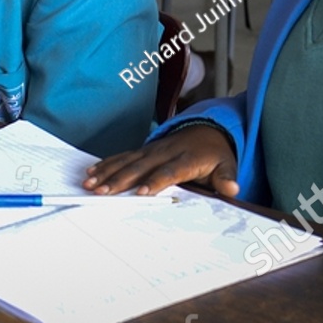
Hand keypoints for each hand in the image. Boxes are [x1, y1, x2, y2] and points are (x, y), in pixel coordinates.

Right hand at [82, 124, 239, 197]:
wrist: (208, 130)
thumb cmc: (216, 154)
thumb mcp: (227, 165)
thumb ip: (226, 178)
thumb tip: (232, 189)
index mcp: (186, 158)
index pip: (168, 171)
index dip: (155, 181)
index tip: (141, 192)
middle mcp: (165, 152)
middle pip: (140, 167)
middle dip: (120, 179)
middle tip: (102, 191)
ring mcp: (152, 150)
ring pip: (127, 161)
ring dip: (107, 172)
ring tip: (90, 184)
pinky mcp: (144, 150)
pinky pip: (123, 157)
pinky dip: (107, 163)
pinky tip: (92, 171)